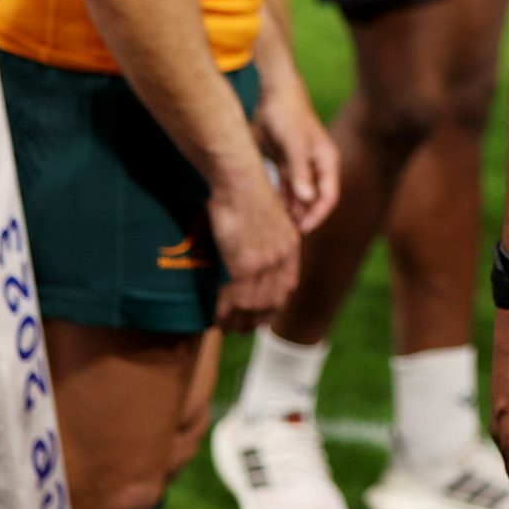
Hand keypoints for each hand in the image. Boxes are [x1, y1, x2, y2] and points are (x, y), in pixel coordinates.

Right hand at [207, 165, 299, 331]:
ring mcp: (266, 261)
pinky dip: (227, 311)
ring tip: (227, 328)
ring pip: (256, 303)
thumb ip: (265, 239)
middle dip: (258, 319)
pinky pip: (239, 297)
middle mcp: (283, 256)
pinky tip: (216, 318)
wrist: (241, 180)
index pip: (287, 286)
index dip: (275, 305)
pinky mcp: (246, 263)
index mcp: (291, 244)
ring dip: (240, 319)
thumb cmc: (247, 194)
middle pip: (274, 300)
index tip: (262, 315)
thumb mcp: (266, 219)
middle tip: (242, 329)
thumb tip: (252, 253)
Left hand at [253, 72, 339, 233]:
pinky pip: (284, 189)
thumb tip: (307, 200)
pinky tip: (266, 210)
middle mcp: (317, 168)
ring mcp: (301, 167)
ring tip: (272, 227)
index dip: (317, 216)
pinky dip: (278, 200)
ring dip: (288, 211)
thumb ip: (300, 172)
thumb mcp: (295, 144)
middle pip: (313, 201)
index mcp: (327, 163)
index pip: (328, 198)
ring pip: (298, 197)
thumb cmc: (289, 116)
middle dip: (301, 218)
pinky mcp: (286, 165)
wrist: (273, 95)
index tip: (300, 231)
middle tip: (282, 235)